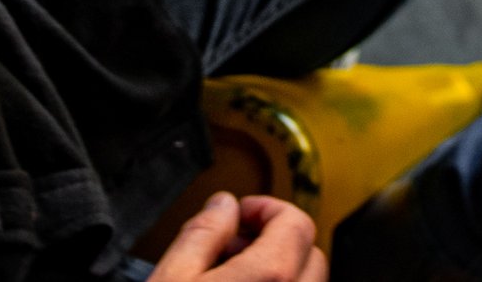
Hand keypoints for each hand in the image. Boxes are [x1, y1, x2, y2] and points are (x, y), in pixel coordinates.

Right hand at [150, 192, 328, 281]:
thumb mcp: (172, 278)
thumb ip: (201, 234)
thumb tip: (222, 206)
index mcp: (269, 277)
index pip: (295, 221)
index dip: (266, 208)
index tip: (241, 213)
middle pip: (309, 252)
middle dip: (275, 239)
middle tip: (235, 242)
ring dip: (279, 268)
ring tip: (234, 272)